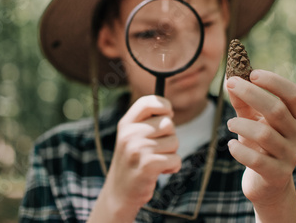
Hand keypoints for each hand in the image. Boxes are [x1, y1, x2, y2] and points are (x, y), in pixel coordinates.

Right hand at [103, 95, 180, 214]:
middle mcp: (130, 134)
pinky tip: (159, 172)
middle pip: (168, 123)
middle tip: (156, 149)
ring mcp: (138, 149)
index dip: (164, 105)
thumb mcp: (132, 137)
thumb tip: (170, 111)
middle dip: (169, 137)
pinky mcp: (148, 165)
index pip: (149, 102)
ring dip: (171, 153)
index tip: (168, 114)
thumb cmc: (132, 161)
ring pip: (174, 142)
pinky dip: (173, 167)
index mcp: (126, 123)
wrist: (119, 193)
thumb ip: (147, 122)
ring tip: (155, 161)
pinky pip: (176, 159)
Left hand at [226, 70, 295, 207]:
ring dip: (241, 124)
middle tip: (231, 84)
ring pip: (265, 134)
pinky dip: (239, 150)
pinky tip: (231, 145)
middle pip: (277, 110)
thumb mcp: (252, 120)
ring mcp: (289, 156)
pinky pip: (256, 160)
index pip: (293, 94)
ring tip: (229, 123)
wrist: (267, 185)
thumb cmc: (259, 145)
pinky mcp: (277, 174)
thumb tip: (230, 80)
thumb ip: (242, 102)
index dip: (274, 81)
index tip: (252, 73)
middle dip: (252, 94)